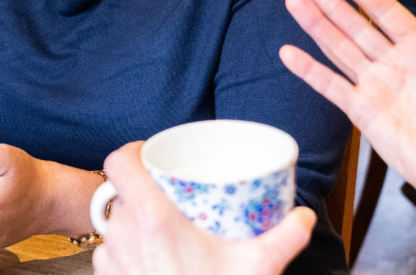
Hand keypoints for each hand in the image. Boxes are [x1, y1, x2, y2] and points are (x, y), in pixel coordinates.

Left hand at [92, 142, 315, 274]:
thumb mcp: (256, 267)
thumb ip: (284, 237)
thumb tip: (303, 216)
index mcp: (151, 217)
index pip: (119, 163)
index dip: (131, 152)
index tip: (148, 153)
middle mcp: (123, 232)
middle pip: (121, 191)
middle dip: (143, 190)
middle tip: (168, 195)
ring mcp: (112, 256)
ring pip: (116, 221)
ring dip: (134, 220)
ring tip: (161, 227)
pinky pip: (112, 250)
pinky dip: (128, 248)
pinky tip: (149, 255)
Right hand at [282, 0, 415, 218]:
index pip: (387, 13)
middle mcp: (396, 64)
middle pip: (356, 26)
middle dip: (331, 4)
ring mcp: (377, 86)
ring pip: (339, 49)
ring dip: (315, 25)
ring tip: (294, 2)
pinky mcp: (363, 112)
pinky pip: (331, 87)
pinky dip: (309, 71)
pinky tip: (289, 54)